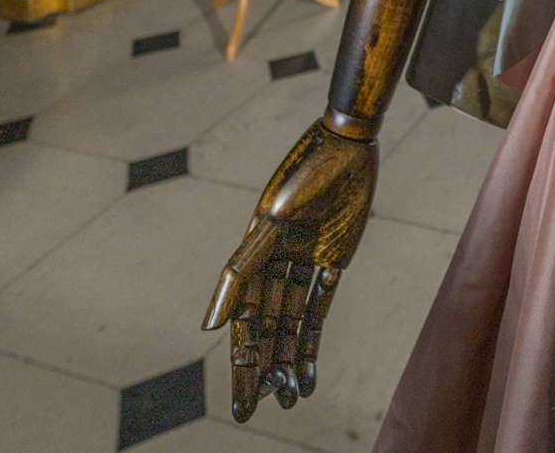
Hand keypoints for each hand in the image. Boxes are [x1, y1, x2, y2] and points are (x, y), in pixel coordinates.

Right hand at [202, 119, 377, 420]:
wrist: (346, 143)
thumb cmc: (304, 173)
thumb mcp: (270, 223)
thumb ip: (239, 273)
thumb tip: (208, 327)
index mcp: (251, 254)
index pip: (243, 321)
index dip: (242, 362)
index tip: (242, 403)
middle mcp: (273, 262)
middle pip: (264, 327)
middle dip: (261, 369)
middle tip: (258, 411)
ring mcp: (303, 261)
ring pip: (291, 322)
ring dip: (289, 359)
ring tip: (289, 399)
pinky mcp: (332, 258)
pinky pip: (319, 305)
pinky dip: (314, 338)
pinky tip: (309, 370)